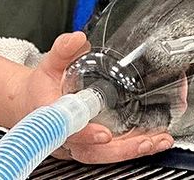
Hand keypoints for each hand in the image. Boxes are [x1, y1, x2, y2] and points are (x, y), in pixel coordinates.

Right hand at [8, 32, 173, 162]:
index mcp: (53, 116)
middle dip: (121, 150)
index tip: (104, 134)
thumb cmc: (44, 85)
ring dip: (132, 150)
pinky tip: (154, 141)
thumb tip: (77, 39)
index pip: (69, 129)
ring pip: (104, 155)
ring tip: (158, 142)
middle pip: (92, 151)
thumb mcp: (51, 63)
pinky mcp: (91, 145)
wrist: (35, 102)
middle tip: (146, 142)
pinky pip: (111, 151)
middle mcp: (66, 136)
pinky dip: (133, 148)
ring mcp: (79, 144)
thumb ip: (63, 50)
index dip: (86, 134)